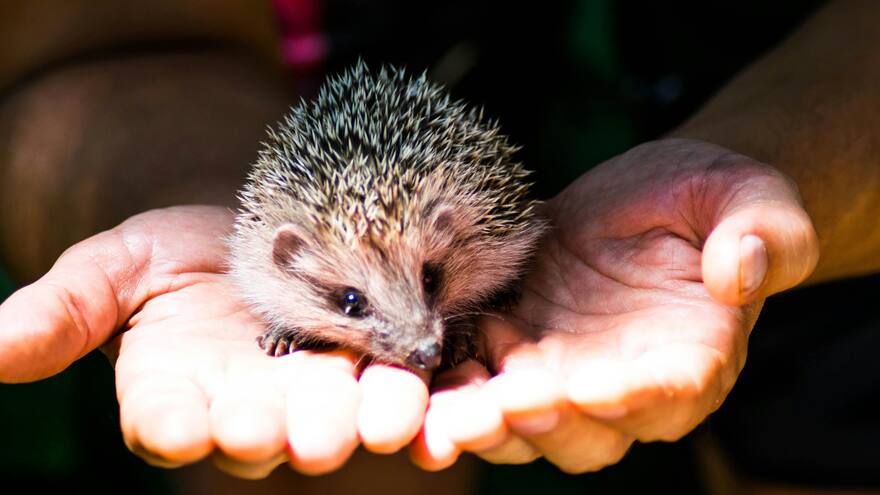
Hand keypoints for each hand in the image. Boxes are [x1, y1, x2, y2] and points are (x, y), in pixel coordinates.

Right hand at [0, 206, 429, 477]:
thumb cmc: (174, 253)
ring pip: (338, 417)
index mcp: (176, 393)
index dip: (170, 425)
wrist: (255, 223)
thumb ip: (63, 310)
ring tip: (386, 413)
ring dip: (363, 419)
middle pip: (262, 432)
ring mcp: (315, 390)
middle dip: (281, 433)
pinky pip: (394, 386)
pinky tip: (431, 387)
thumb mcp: (116, 267)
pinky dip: (413, 392)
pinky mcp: (373, 363)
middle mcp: (247, 406)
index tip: (173, 424)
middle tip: (301, 434)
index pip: (164, 420)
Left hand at [410, 138, 818, 471]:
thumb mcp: (748, 197)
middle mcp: (623, 385)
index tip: (587, 386)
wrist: (649, 194)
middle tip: (494, 407)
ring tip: (443, 414)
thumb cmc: (710, 198)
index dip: (627, 399)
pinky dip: (452, 390)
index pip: (665, 395)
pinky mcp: (516, 347)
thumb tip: (742, 269)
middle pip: (585, 433)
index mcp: (691, 360)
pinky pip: (481, 383)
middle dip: (538, 424)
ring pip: (524, 426)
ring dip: (482, 424)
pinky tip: (425, 378)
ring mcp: (563, 372)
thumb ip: (762, 233)